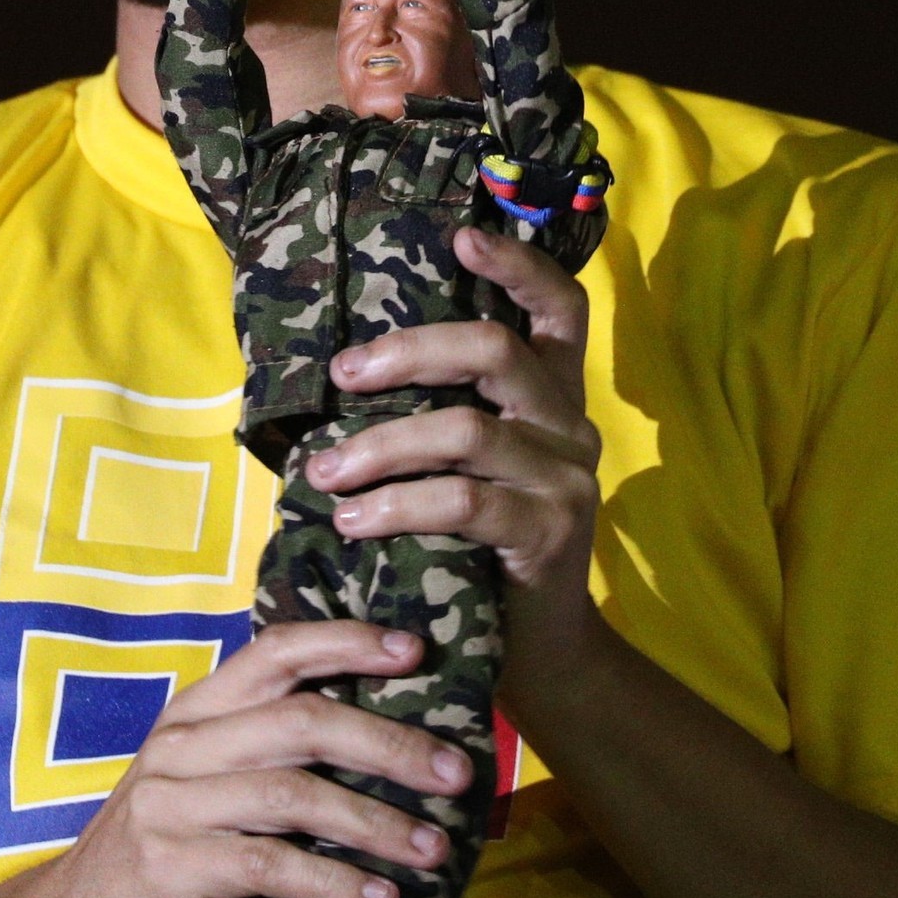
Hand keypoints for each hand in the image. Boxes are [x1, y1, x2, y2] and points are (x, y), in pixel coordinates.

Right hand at [40, 622, 473, 897]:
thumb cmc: (166, 852)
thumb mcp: (210, 786)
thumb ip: (271, 757)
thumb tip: (390, 743)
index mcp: (197, 708)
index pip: (277, 650)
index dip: (348, 642)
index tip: (417, 649)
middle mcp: (183, 742)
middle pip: (302, 721)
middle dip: (389, 744)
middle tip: (456, 773)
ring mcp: (170, 801)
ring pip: (293, 792)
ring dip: (375, 822)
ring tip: (433, 848)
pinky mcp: (168, 864)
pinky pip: (267, 864)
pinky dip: (332, 879)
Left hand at [307, 228, 603, 711]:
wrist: (538, 659)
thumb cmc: (475, 547)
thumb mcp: (466, 468)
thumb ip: (433, 414)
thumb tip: (338, 367)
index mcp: (553, 394)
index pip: (560, 307)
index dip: (519, 264)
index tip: (462, 237)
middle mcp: (570, 425)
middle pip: (498, 351)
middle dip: (409, 352)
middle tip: (343, 374)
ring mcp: (567, 481)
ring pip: (468, 428)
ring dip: (382, 446)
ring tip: (326, 473)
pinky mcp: (549, 537)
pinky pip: (465, 502)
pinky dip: (397, 505)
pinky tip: (353, 522)